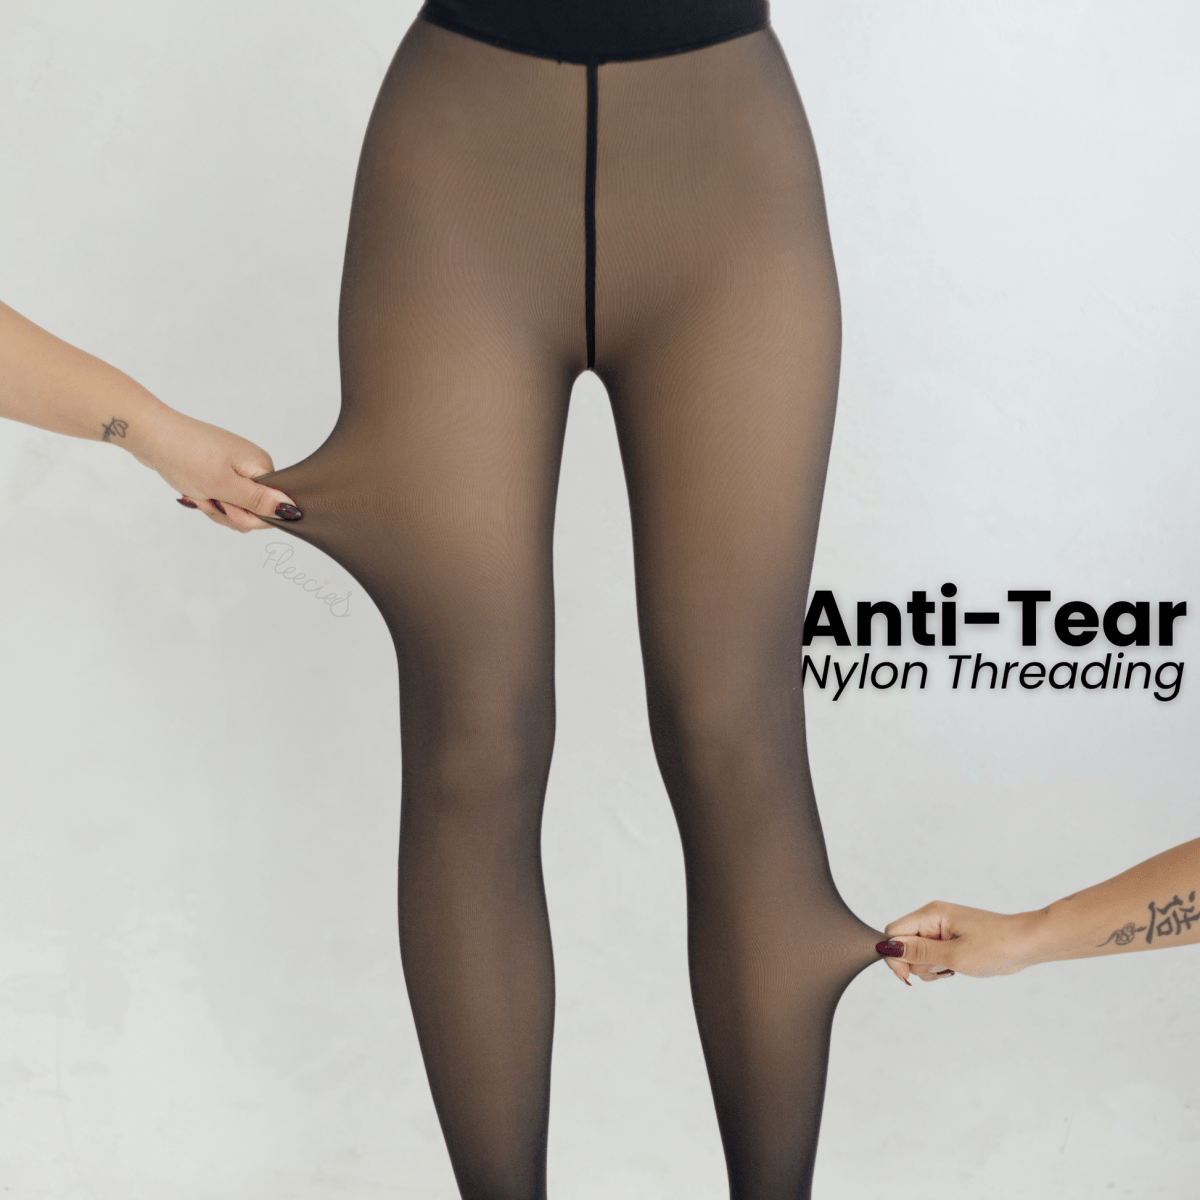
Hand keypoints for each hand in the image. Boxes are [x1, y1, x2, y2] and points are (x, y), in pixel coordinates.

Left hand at [125, 405, 301, 531]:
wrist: (151, 434)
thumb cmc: (185, 455)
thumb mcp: (224, 485)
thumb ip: (258, 501)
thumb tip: (292, 511)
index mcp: (261, 466)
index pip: (271, 509)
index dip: (248, 516)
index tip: (225, 504)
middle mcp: (253, 467)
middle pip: (252, 511)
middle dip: (227, 512)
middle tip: (208, 496)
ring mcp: (235, 469)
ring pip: (234, 507)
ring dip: (213, 506)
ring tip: (198, 491)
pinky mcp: (219, 471)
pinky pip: (220, 498)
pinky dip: (206, 499)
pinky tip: (193, 490)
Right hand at [876, 902, 1044, 985]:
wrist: (1026, 944)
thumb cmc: (996, 945)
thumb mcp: (955, 955)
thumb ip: (920, 953)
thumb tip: (888, 947)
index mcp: (930, 914)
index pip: (894, 932)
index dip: (895, 955)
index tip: (908, 976)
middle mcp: (932, 919)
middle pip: (904, 944)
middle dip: (916, 963)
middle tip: (941, 969)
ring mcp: (941, 930)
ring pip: (917, 954)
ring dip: (929, 968)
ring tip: (952, 969)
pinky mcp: (950, 941)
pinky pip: (931, 957)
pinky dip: (939, 968)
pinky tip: (954, 970)